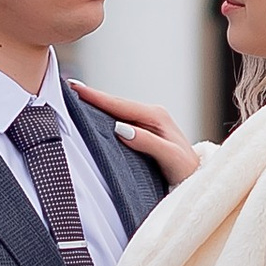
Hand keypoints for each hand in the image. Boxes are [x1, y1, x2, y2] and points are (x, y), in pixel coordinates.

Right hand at [68, 82, 199, 185]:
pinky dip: (106, 117)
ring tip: (75, 99)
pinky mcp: (146, 131)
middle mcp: (152, 114)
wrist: (198, 178)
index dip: (96, 97)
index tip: (75, 88)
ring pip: (117, 112)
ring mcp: (149, 122)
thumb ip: (147, 142)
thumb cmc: (186, 170)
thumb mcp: (170, 158)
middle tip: (68, 88)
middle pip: (116, 104)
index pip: (120, 105)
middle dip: (92, 97)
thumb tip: (121, 129)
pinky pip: (121, 120)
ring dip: (98, 106)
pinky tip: (94, 116)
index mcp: (156, 116)